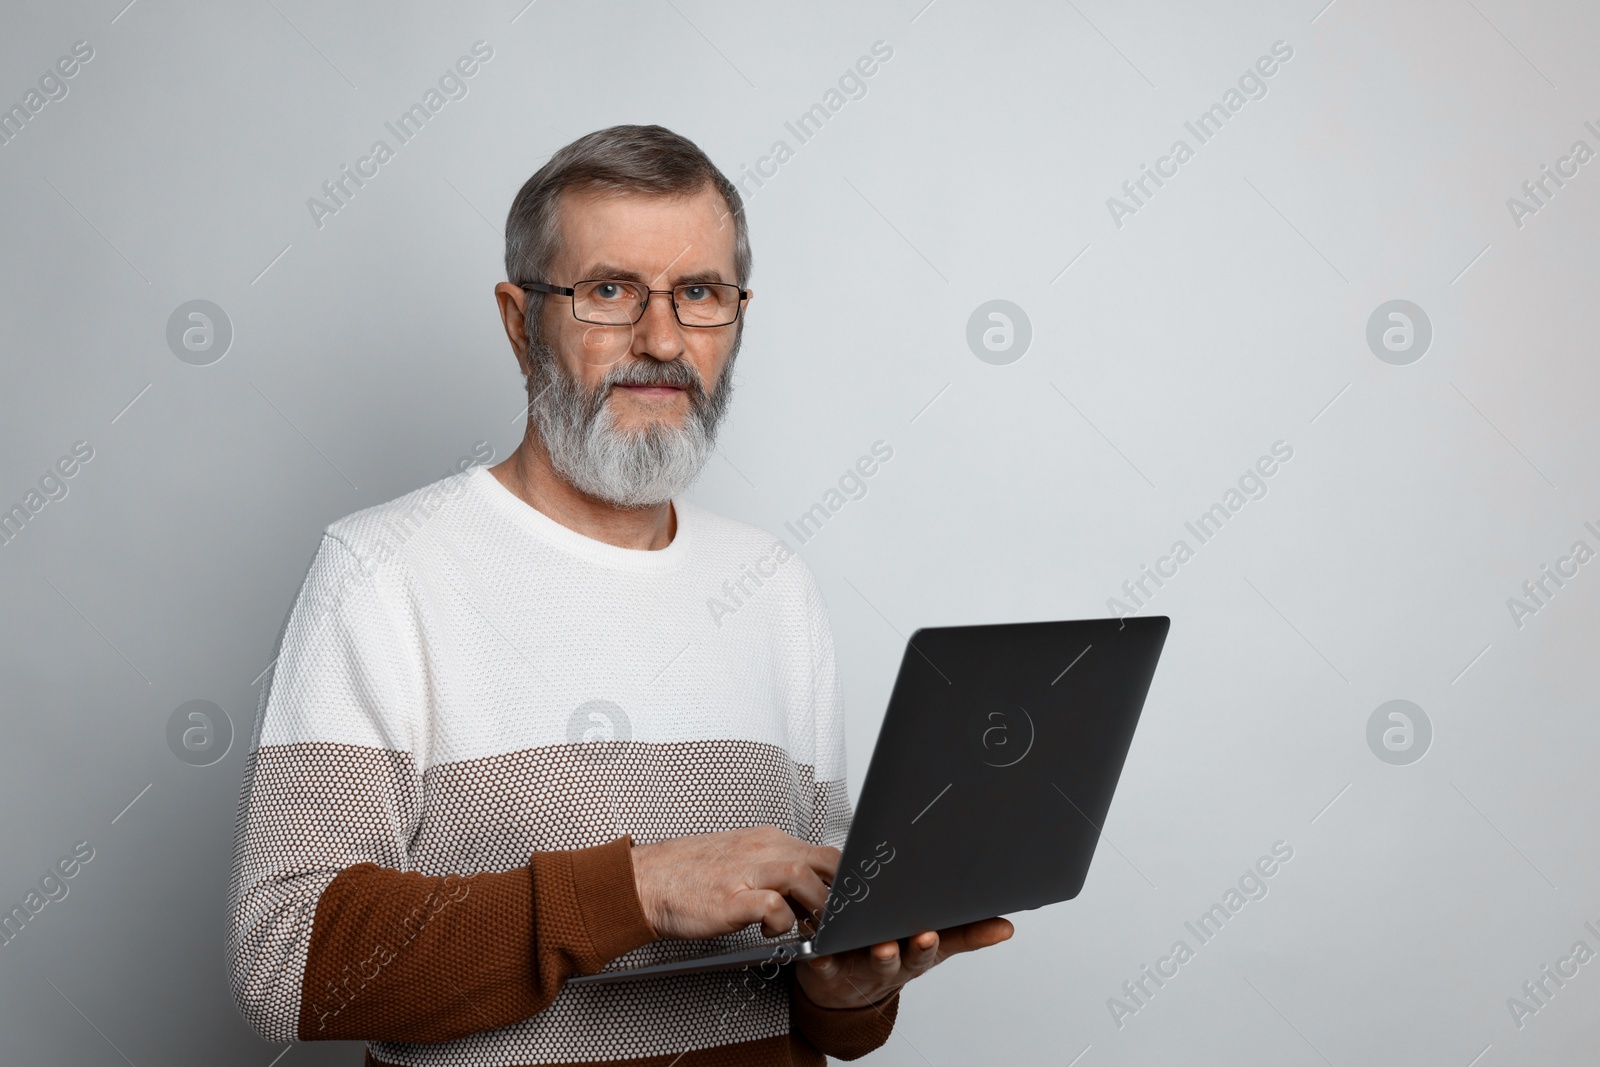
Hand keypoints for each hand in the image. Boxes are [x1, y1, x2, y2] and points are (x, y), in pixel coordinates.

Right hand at [630, 825, 838, 939]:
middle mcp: (762, 850)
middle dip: (838, 893)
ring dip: (814, 908)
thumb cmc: (692, 875)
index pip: (824, 852)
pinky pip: (773, 906)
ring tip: (807, 928)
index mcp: (767, 840)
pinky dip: (782, 923)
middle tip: (833, 919)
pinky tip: (771, 933)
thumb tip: (808, 890)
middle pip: (825, 861)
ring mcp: (746, 872)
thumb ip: (774, 868)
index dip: (842, 880)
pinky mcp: (731, 898)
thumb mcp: (741, 859)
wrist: (647, 880)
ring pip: (804, 878)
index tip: (843, 903)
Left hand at [794, 917, 1013, 1009]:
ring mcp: (862, 968)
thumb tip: (1007, 927)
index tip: (942, 932)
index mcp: (916, 953)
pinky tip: (822, 952)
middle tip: (925, 937)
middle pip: (908, 958)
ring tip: (883, 946)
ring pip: (874, 963)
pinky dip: (825, 959)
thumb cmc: (890, 956)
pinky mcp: (830, 970)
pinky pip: (827, 966)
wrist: (843, 992)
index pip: (937, 948)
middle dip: (917, 950)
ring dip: (881, 955)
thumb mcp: (932, 948)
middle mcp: (893, 963)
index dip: (943, 943)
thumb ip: (967, 934)